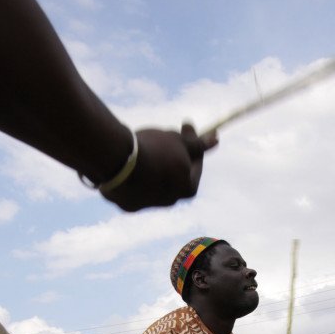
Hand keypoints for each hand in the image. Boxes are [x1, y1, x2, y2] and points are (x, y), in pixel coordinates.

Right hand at [102, 124, 217, 210]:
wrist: (118, 161)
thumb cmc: (156, 151)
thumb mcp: (180, 142)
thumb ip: (198, 144)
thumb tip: (216, 139)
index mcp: (187, 189)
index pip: (196, 166)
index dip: (193, 146)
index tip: (186, 128)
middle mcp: (169, 201)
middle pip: (174, 175)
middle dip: (173, 156)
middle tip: (166, 136)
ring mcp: (146, 204)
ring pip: (153, 182)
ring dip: (153, 164)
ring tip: (146, 145)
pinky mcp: (126, 203)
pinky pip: (133, 185)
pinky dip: (134, 172)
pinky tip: (128, 158)